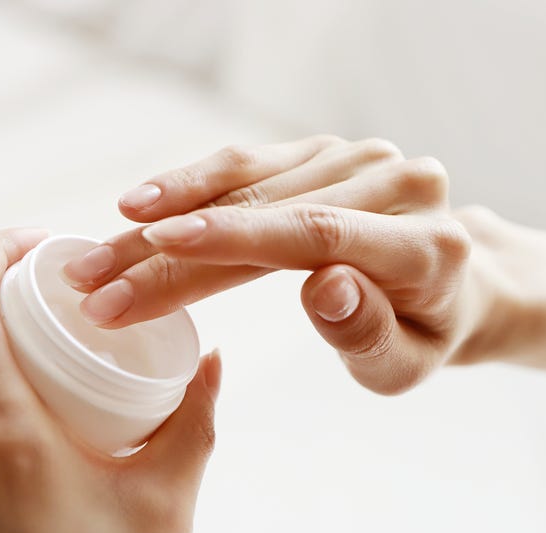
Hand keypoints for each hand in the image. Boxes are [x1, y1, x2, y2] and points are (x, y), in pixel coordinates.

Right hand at [63, 137, 478, 393]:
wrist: (451, 283)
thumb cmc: (420, 336)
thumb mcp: (402, 366)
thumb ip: (366, 332)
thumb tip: (324, 286)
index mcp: (424, 245)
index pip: (315, 233)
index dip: (231, 237)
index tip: (155, 246)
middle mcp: (392, 181)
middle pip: (261, 212)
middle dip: (166, 252)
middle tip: (94, 288)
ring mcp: (353, 158)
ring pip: (242, 180)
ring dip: (161, 216)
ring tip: (97, 253)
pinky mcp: (320, 153)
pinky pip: (245, 164)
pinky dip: (188, 184)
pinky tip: (138, 206)